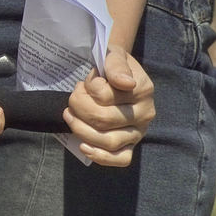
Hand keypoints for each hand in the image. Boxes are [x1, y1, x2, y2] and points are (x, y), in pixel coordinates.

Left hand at [64, 45, 155, 165]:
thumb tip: (125, 83)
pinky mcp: (130, 146)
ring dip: (80, 130)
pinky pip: (120, 159)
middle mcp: (145, 113)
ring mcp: (138, 132)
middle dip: (79, 108)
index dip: (87, 89)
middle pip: (103, 120)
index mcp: (143, 90)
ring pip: (108, 141)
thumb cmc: (112, 67)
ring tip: (70, 115)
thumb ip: (115, 65)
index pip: (104, 96)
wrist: (117, 75)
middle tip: (72, 98)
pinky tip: (83, 146)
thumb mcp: (113, 56)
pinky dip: (100, 156)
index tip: (85, 82)